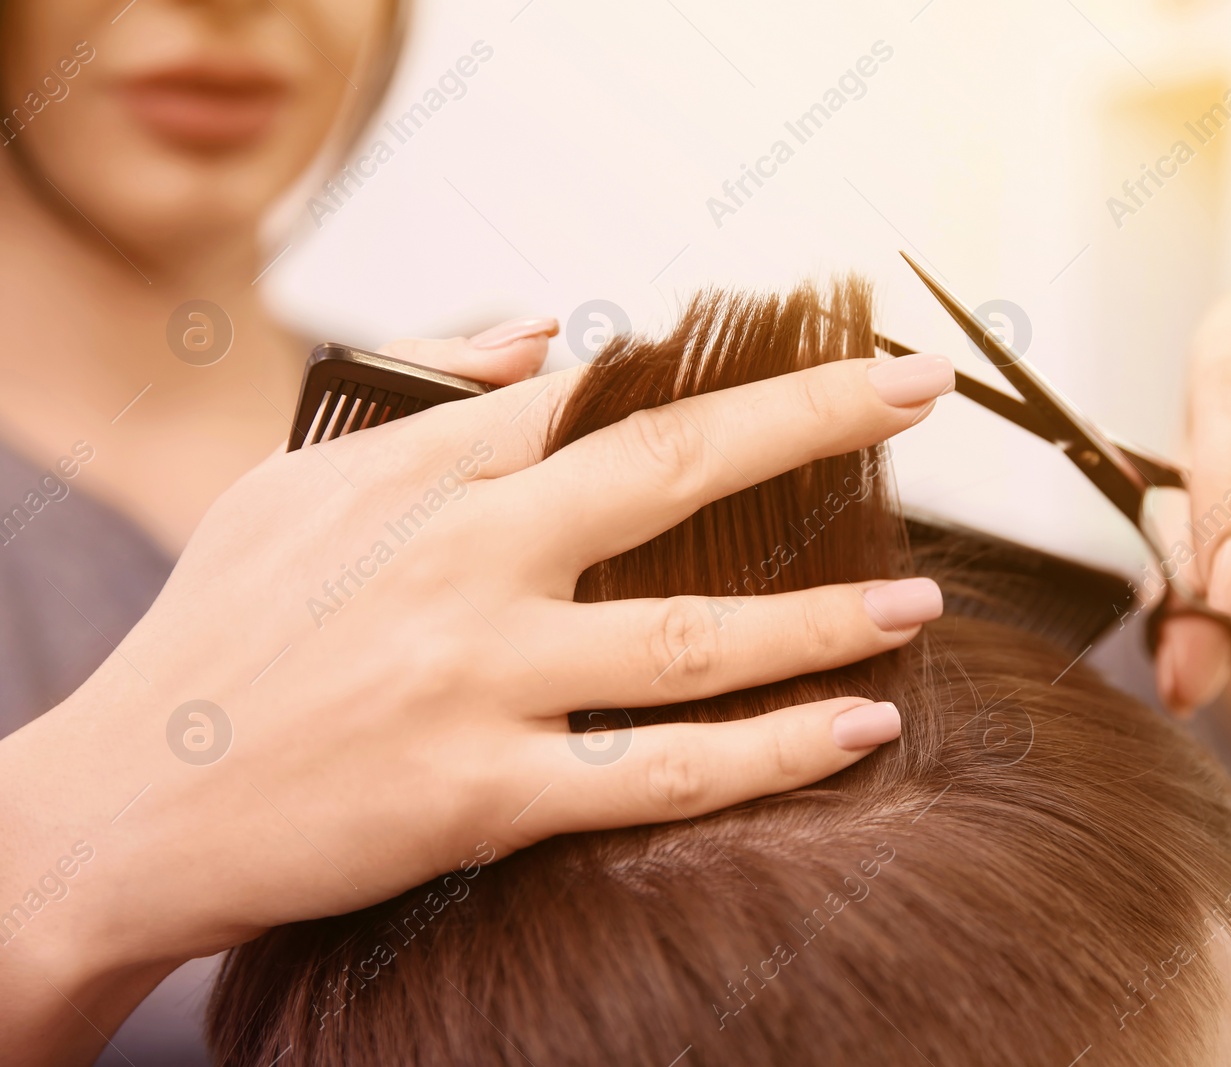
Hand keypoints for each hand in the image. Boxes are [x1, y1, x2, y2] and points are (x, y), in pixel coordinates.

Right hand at [0, 328, 952, 1064]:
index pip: (594, 392)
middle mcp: (462, 560)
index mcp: (421, 473)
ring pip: (694, 638)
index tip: (813, 358)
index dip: (717, 365)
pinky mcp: (483, 795)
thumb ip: (434, 399)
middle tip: (918, 389)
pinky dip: (771, 755)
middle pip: (670, 465)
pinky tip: (858, 728)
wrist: (129, 804)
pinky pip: (660, 775)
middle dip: (813, 417)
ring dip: (824, 615)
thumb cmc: (218, 637)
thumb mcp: (297, 482)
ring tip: (922, 603)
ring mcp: (480, 679)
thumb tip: (555, 330)